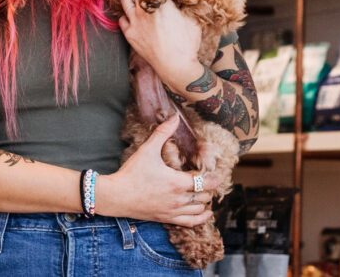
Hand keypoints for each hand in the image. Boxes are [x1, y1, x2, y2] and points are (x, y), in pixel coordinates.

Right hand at [96, 116, 217, 225]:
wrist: (116, 196)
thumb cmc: (132, 172)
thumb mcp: (148, 149)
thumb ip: (163, 133)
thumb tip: (174, 117)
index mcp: (178, 182)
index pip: (206, 182)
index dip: (217, 177)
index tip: (223, 172)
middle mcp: (179, 199)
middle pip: (206, 195)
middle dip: (210, 186)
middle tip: (210, 178)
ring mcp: (173, 211)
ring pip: (200, 210)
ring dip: (206, 201)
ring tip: (205, 192)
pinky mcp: (166, 219)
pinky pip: (191, 222)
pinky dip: (201, 218)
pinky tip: (205, 213)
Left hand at [119, 0, 201, 84]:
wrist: (176, 66)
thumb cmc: (187, 44)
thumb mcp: (192, 20)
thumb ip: (183, 6)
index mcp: (162, 3)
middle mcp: (145, 9)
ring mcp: (135, 22)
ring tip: (138, 0)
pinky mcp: (130, 34)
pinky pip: (122, 19)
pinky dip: (127, 16)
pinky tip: (134, 18)